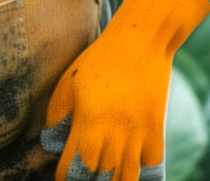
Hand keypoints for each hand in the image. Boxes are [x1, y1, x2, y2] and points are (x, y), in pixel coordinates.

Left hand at [41, 0, 209, 180]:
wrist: (141, 42)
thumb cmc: (99, 59)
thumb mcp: (69, 81)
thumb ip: (57, 114)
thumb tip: (52, 143)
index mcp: (88, 121)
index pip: (73, 166)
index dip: (65, 176)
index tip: (62, 176)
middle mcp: (114, 132)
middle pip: (100, 177)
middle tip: (83, 178)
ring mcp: (138, 133)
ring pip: (126, 177)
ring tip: (105, 178)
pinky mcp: (156, 131)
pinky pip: (150, 166)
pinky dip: (140, 174)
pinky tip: (130, 173)